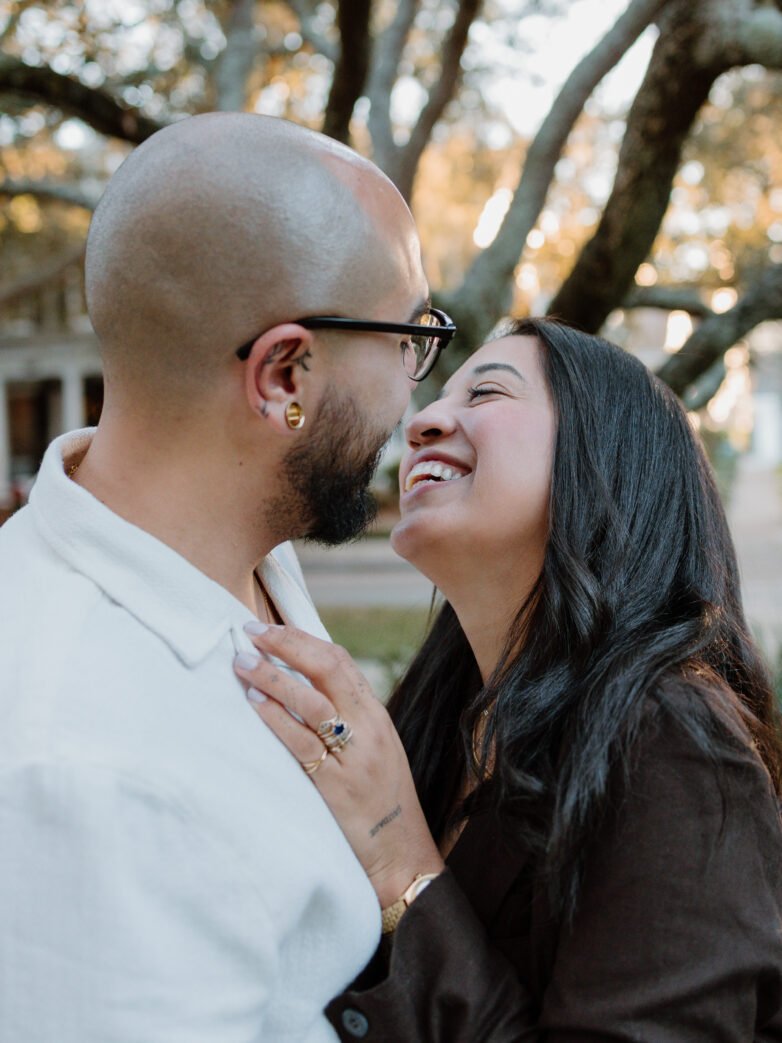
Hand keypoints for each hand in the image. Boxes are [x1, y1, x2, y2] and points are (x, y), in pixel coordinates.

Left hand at [234, 623, 443, 907]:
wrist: (403, 857)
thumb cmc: (380, 805)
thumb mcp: (372, 752)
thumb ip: (346, 721)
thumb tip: (301, 689)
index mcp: (376, 716)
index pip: (340, 661)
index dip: (302, 640)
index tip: (269, 629)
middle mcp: (369, 729)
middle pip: (327, 669)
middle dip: (286, 645)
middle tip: (251, 633)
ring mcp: (354, 757)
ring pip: (312, 702)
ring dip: (273, 677)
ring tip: (243, 664)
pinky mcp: (337, 786)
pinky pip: (302, 744)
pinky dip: (276, 719)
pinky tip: (254, 705)